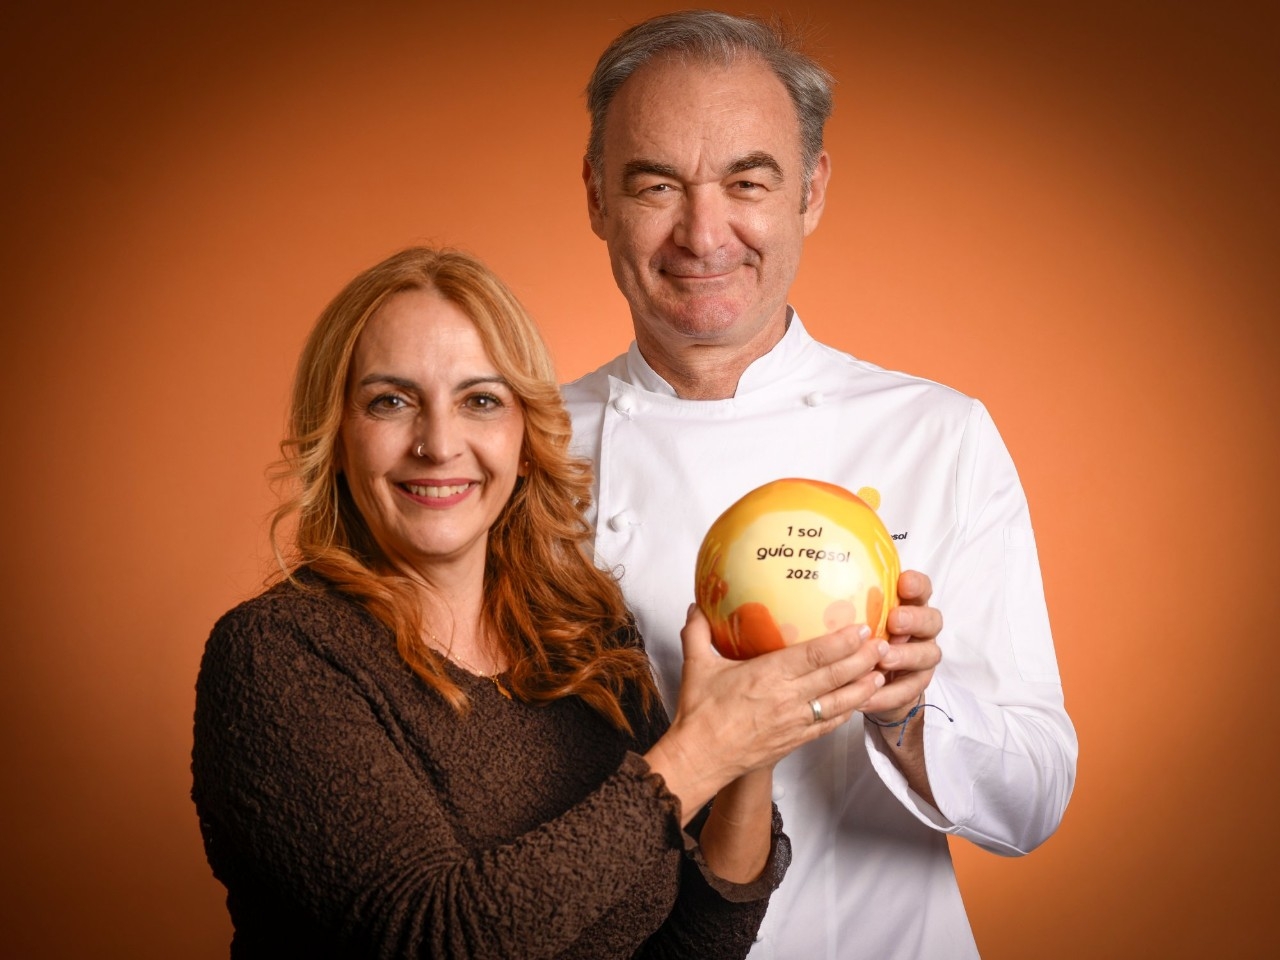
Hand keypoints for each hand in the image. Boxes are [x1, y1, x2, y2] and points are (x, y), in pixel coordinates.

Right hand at [644, 606, 886, 821]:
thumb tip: (695, 607)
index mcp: (769, 674)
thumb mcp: (697, 666)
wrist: (700, 758)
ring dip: (863, 687)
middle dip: (864, 659)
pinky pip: (828, 725)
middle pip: (836, 676)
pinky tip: (857, 703)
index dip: (843, 641)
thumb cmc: (699, 713)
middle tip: (883, 645)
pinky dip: (846, 712)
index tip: (862, 628)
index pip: (816, 654)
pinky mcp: (795, 740)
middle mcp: (788, 697)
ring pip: (840, 702)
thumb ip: (697, 633)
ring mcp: (795, 721)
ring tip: (881, 673)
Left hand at [860, 570, 942, 723]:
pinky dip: (888, 693)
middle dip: (914, 619)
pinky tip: (868, 696)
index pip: (921, 589)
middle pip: (932, 620)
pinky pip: (910, 690)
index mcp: (908, 606)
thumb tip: (813, 593)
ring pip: (928, 654)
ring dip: (905, 656)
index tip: (903, 582)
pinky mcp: (916, 685)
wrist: (870, 684)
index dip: (917, 585)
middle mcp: (921, 630)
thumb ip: (848, 610)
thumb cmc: (858, 642)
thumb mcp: (853, 623)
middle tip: (894, 621)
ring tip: (883, 661)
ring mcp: (922, 657)